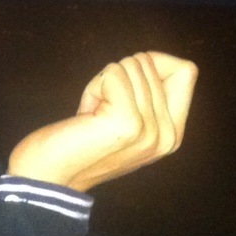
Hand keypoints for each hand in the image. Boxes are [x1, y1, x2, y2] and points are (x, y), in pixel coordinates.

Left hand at [6, 52, 197, 192]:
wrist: (49, 176)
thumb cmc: (80, 139)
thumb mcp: (127, 117)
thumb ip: (147, 93)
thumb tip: (151, 59)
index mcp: (173, 134)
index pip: (186, 70)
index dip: (151, 64)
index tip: (122, 90)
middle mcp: (168, 136)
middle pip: (150, 63)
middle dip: (118, 78)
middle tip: (100, 112)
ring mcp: (150, 131)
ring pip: (131, 65)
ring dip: (103, 83)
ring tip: (93, 115)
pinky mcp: (127, 123)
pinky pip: (114, 73)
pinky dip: (94, 87)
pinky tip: (86, 115)